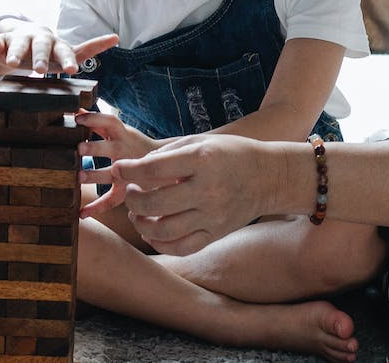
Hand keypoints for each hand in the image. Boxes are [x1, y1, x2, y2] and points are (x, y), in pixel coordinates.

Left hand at [0, 19, 116, 74]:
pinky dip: (99, 43)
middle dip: (42, 58)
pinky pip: (85, 48)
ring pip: (64, 51)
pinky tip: (112, 38)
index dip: (16, 54)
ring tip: (72, 69)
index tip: (13, 64)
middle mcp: (43, 39)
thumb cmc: (13, 49)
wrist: (28, 41)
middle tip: (40, 70)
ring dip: (69, 59)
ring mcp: (57, 45)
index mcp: (25, 38)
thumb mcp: (1, 49)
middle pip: (43, 48)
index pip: (19, 46)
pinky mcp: (68, 52)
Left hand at [75, 111, 160, 217]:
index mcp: (123, 134)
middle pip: (110, 148)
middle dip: (94, 148)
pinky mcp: (126, 188)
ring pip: (110, 174)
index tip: (77, 118)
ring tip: (78, 178)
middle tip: (79, 148)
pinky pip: (112, 200)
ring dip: (94, 175)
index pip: (109, 122)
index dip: (94, 118)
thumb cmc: (134, 144)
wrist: (166, 164)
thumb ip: (99, 122)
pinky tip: (81, 213)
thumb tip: (78, 109)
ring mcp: (126, 171)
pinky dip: (97, 208)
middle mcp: (124, 151)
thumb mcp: (121, 130)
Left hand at [99, 133, 273, 254]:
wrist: (269, 176)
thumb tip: (133, 169)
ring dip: (141, 223)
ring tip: (137, 213)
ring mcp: (213, 216)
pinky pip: (181, 248)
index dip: (128, 171)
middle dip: (132, 198)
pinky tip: (152, 231)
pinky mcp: (216, 233)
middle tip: (131, 192)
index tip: (119, 169)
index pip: (152, 169)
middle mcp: (208, 190)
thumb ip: (166, 154)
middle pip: (154, 204)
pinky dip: (159, 243)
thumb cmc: (230, 154)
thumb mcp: (200, 141)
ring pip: (164, 231)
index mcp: (202, 160)